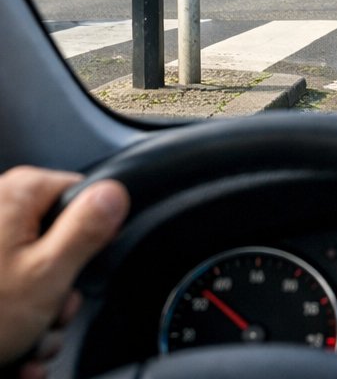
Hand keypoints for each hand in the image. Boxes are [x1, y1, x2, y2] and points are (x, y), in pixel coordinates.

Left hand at [0, 167, 129, 374]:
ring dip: (39, 316)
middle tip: (50, 317)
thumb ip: (88, 227)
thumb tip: (116, 193)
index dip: (92, 238)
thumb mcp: (48, 273)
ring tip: (26, 344)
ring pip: (32, 273)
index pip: (82, 197)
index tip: (83, 271)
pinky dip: (14, 322)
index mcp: (18, 194)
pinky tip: (12, 352)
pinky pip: (7, 290)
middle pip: (57, 241)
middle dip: (61, 291)